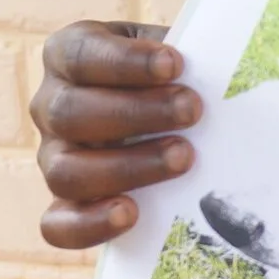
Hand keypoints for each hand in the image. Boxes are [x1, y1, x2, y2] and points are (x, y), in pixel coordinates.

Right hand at [30, 20, 200, 248]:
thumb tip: (227, 69)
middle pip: (69, 113)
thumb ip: (188, 58)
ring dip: (127, 166)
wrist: (166, 118)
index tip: (174, 64)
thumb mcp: (173, 55)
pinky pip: (58, 225)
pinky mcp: (63, 204)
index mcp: (68, 55)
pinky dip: (90, 223)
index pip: (80, 54)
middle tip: (191, 111)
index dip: (124, 62)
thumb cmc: (170, 77)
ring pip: (65, 170)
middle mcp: (50, 106)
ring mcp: (52, 157)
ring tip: (183, 158)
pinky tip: (131, 213)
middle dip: (135, 113)